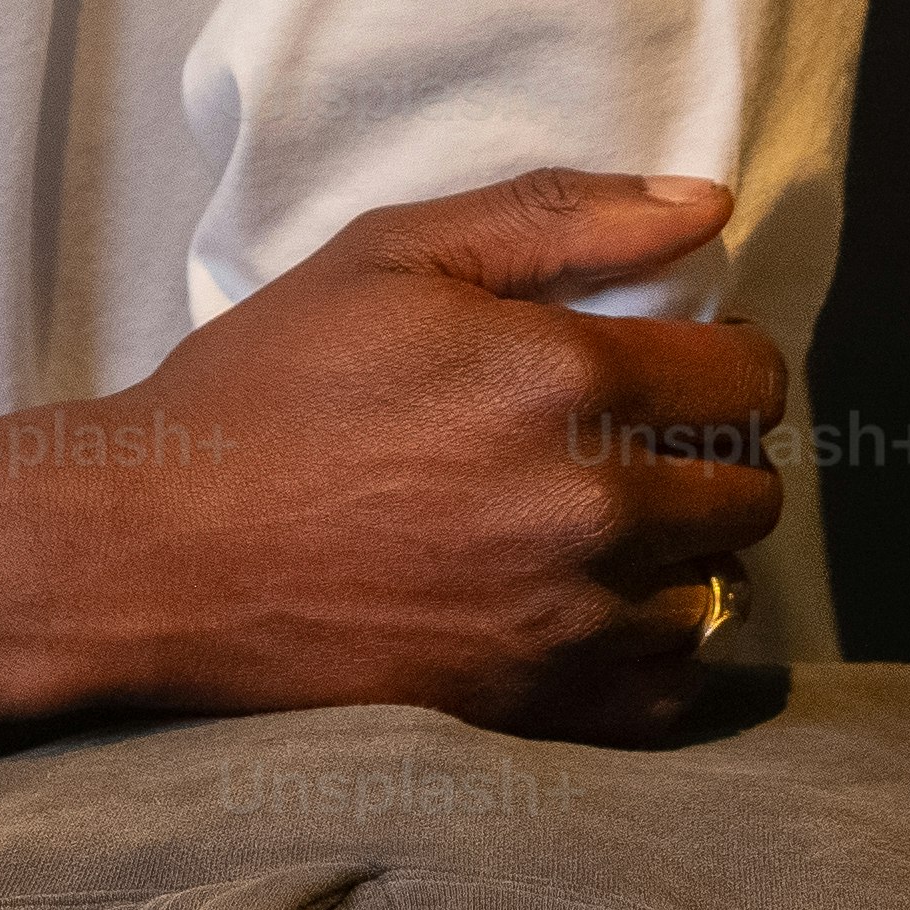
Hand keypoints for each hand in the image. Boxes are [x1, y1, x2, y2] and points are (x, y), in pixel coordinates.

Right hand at [63, 168, 784, 737]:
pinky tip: (590, 606)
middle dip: (713, 455)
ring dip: (684, 554)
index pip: (747, 377)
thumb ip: (560, 216)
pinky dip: (650, 649)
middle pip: (751, 489)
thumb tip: (710, 204)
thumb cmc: (267, 387)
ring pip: (716, 588)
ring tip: (608, 526)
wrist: (157, 549)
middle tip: (640, 442)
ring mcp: (568, 618)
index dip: (727, 362)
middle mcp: (590, 504)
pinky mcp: (535, 706)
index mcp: (565, 376)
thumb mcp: (393, 255)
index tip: (682, 366)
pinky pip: (669, 688)